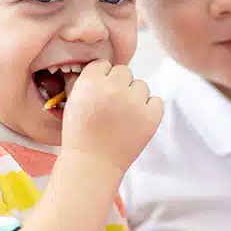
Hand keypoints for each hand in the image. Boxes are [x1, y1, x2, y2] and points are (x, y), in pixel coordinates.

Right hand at [62, 60, 163, 175]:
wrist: (92, 165)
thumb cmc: (80, 136)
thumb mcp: (73, 102)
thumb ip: (87, 81)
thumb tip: (103, 70)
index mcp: (91, 82)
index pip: (104, 65)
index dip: (101, 79)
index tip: (99, 92)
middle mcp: (114, 88)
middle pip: (124, 72)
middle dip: (119, 86)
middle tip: (111, 106)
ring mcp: (134, 102)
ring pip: (141, 85)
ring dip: (134, 97)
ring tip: (122, 116)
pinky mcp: (151, 117)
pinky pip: (157, 101)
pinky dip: (149, 109)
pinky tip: (136, 120)